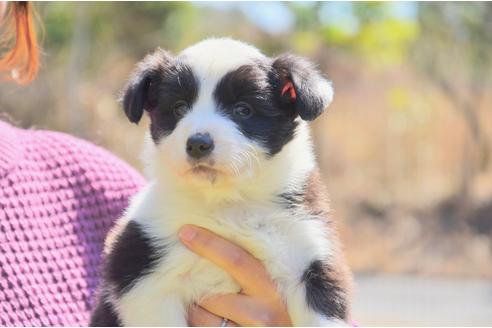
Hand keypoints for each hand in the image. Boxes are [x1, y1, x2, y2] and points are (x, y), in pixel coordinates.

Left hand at [178, 224, 292, 326]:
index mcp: (275, 288)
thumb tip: (218, 244)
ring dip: (192, 306)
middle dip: (191, 281)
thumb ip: (254, 267)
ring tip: (194, 297)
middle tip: (178, 271)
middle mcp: (265, 313)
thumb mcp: (277, 286)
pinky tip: (199, 314)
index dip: (208, 244)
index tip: (185, 231)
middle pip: (213, 293)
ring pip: (203, 316)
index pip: (236, 260)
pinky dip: (195, 321)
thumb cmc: (282, 309)